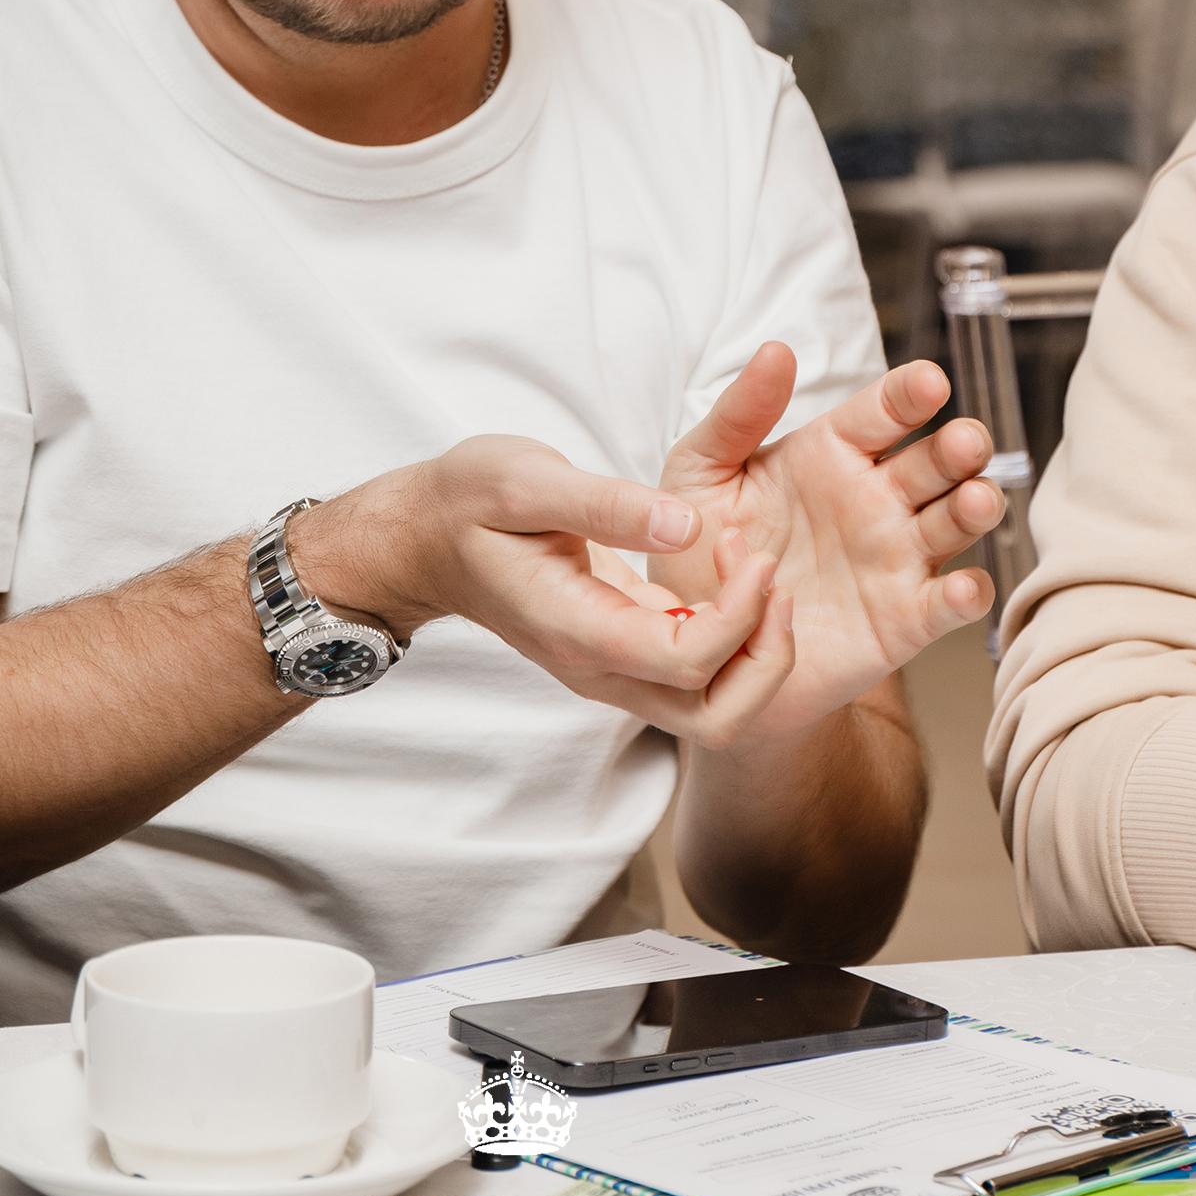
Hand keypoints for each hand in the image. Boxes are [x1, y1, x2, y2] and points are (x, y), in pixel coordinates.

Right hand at [293, 440, 796, 748]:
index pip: (684, 663)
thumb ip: (605, 504)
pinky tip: (730, 568)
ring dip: (756, 652)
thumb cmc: (468, 502)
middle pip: (714, 716)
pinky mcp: (623, 653)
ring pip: (713, 709)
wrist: (426, 539)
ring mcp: (611, 670)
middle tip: (770, 574)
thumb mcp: (525, 479)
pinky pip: (697, 675)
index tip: (750, 549)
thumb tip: (686, 527)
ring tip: (758, 574)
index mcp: (576, 631)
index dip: (736, 616)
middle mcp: (598, 670)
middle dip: (765, 656)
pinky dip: (735, 635)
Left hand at [653, 347, 1003, 737]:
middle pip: (936, 461)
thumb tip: (776, 349)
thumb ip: (738, 415)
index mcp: (832, 453)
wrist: (703, 650)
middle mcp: (876, 499)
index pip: (883, 410)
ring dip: (975, 508)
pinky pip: (950, 604)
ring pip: (956, 522)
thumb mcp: (701, 475)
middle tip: (964, 441)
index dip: (908, 394)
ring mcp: (896, 557)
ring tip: (975, 499)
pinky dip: (967, 595)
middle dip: (958, 447)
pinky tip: (962, 588)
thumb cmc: (702, 552)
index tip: (928, 382)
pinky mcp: (905, 619)